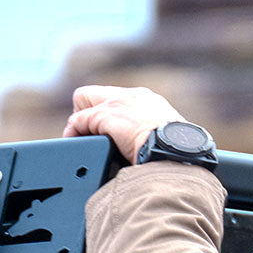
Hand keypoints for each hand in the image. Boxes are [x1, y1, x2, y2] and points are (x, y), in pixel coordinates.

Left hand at [63, 84, 185, 164]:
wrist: (176, 154)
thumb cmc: (178, 158)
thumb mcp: (169, 144)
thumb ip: (156, 140)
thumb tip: (150, 155)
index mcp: (153, 103)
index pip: (123, 100)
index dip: (113, 116)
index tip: (113, 134)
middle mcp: (134, 96)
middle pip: (100, 94)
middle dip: (92, 113)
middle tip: (93, 136)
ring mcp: (119, 104)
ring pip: (84, 102)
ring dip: (81, 124)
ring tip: (83, 142)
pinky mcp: (105, 115)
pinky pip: (79, 121)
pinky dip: (74, 133)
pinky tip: (76, 146)